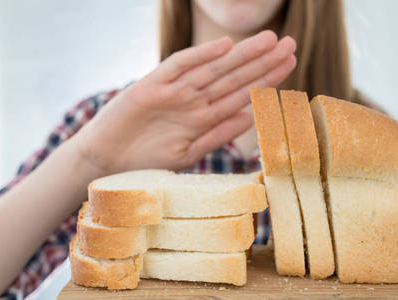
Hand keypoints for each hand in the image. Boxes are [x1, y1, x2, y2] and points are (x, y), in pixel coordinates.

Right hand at [74, 30, 295, 173]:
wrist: (106, 162)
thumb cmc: (145, 161)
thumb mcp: (187, 153)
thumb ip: (216, 135)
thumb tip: (249, 117)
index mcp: (203, 116)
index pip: (241, 93)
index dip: (266, 79)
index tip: (290, 66)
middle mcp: (193, 100)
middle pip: (233, 76)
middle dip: (262, 61)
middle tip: (291, 44)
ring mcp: (173, 91)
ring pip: (213, 69)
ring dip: (241, 56)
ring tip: (269, 41)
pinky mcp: (150, 86)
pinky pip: (178, 67)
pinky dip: (199, 57)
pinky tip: (223, 46)